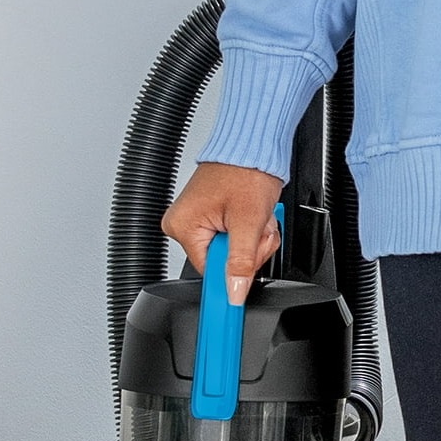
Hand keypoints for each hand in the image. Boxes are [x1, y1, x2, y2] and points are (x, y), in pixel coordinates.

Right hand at [161, 161, 284, 303]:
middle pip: (223, 264)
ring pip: (233, 254)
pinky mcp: (212, 219)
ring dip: (253, 242)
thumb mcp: (247, 222)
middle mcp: (184, 224)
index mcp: (183, 226)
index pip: (210, 272)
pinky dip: (250, 233)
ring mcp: (198, 222)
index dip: (235, 271)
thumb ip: (240, 262)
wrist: (254, 147)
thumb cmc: (246, 170)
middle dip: (249, 251)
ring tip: (256, 219)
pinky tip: (253, 218)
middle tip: (257, 230)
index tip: (246, 278)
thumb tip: (234, 292)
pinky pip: (234, 242)